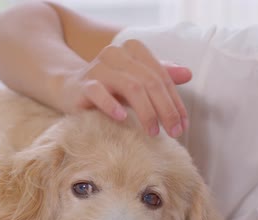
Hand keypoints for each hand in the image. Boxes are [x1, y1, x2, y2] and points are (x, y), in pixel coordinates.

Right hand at [60, 39, 191, 137]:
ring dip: (146, 111)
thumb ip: (160, 76)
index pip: (161, 76)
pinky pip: (99, 93)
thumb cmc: (110, 85)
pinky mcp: (83, 85)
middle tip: (174, 132)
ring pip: (130, 86)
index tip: (183, 125)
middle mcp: (116, 53)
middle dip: (165, 109)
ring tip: (153, 132)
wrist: (69, 87)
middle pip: (149, 81)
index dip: (175, 101)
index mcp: (133, 49)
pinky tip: (122, 118)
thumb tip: (188, 74)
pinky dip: (112, 105)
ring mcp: (98, 68)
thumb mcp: (137, 79)